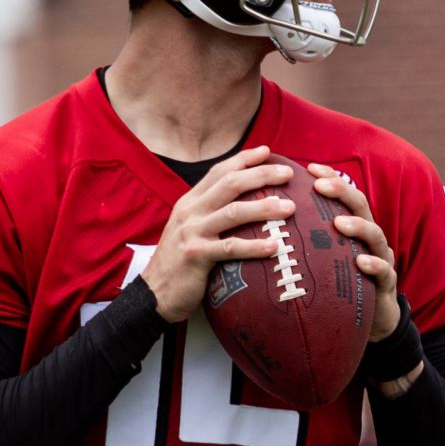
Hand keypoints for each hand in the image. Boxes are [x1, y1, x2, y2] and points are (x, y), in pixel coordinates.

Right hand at [141, 145, 294, 322]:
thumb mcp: (189, 229)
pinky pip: (230, 248)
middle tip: (288, 174)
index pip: (219, 172)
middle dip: (261, 175)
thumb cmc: (180, 263)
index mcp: (190, 202)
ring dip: (264, 208)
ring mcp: (192, 232)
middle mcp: (190, 212)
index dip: (244, 159)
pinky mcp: (196, 256)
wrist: (154, 294)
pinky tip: (274, 247)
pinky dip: (254, 246)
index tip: (268, 151)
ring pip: (234, 212)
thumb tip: (244, 202)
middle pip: (230, 184)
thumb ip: (209, 213)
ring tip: (289, 208)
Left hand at [307, 163, 399, 341]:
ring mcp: (381, 258)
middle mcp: (369, 238)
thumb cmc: (340, 284)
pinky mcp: (387, 284)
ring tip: (338, 223)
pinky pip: (385, 271)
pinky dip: (374, 264)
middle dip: (341, 192)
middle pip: (360, 206)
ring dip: (357, 226)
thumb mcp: (323, 258)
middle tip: (319, 186)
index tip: (309, 168)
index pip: (343, 196)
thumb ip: (306, 240)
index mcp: (354, 227)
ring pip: (375, 235)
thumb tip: (266, 226)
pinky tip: (360, 261)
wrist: (372, 320)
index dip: (330, 179)